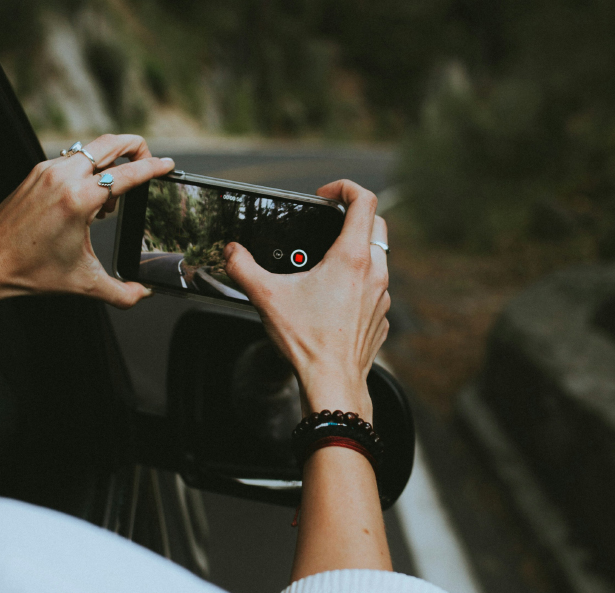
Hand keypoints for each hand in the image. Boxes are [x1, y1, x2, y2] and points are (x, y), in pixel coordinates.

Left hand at [0, 134, 174, 307]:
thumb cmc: (29, 270)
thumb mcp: (83, 284)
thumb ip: (121, 293)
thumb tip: (144, 294)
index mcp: (78, 200)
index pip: (127, 174)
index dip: (153, 168)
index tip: (168, 165)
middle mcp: (63, 177)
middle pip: (111, 143)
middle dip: (136, 147)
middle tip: (148, 162)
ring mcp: (47, 170)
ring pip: (92, 149)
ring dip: (110, 163)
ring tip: (110, 199)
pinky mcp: (36, 172)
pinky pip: (73, 159)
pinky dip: (89, 171)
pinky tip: (88, 199)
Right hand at [224, 180, 389, 420]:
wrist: (333, 383)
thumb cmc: (307, 342)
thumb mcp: (267, 298)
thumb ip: (243, 268)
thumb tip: (232, 253)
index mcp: (351, 258)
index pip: (364, 201)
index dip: (345, 188)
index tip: (325, 195)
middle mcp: (374, 273)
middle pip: (376, 225)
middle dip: (352, 217)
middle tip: (327, 224)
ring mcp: (382, 296)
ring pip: (377, 258)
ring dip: (355, 252)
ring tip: (324, 265)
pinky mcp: (381, 316)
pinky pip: (375, 289)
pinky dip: (358, 284)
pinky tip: (333, 299)